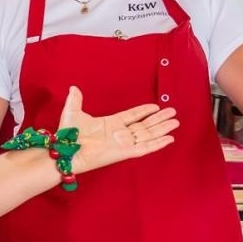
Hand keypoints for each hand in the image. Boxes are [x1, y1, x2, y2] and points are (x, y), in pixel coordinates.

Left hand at [57, 85, 178, 173]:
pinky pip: (145, 147)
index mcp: (110, 124)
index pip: (132, 116)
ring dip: (162, 129)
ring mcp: (123, 143)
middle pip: (144, 125)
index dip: (144, 111)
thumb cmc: (68, 134)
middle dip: (159, 120)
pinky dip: (158, 143)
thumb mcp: (72, 112)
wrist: (66, 149)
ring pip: (148, 135)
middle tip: (173, 113)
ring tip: (176, 122)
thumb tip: (73, 88)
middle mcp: (119, 134)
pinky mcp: (125, 152)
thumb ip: (76, 100)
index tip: (156, 107)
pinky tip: (169, 138)